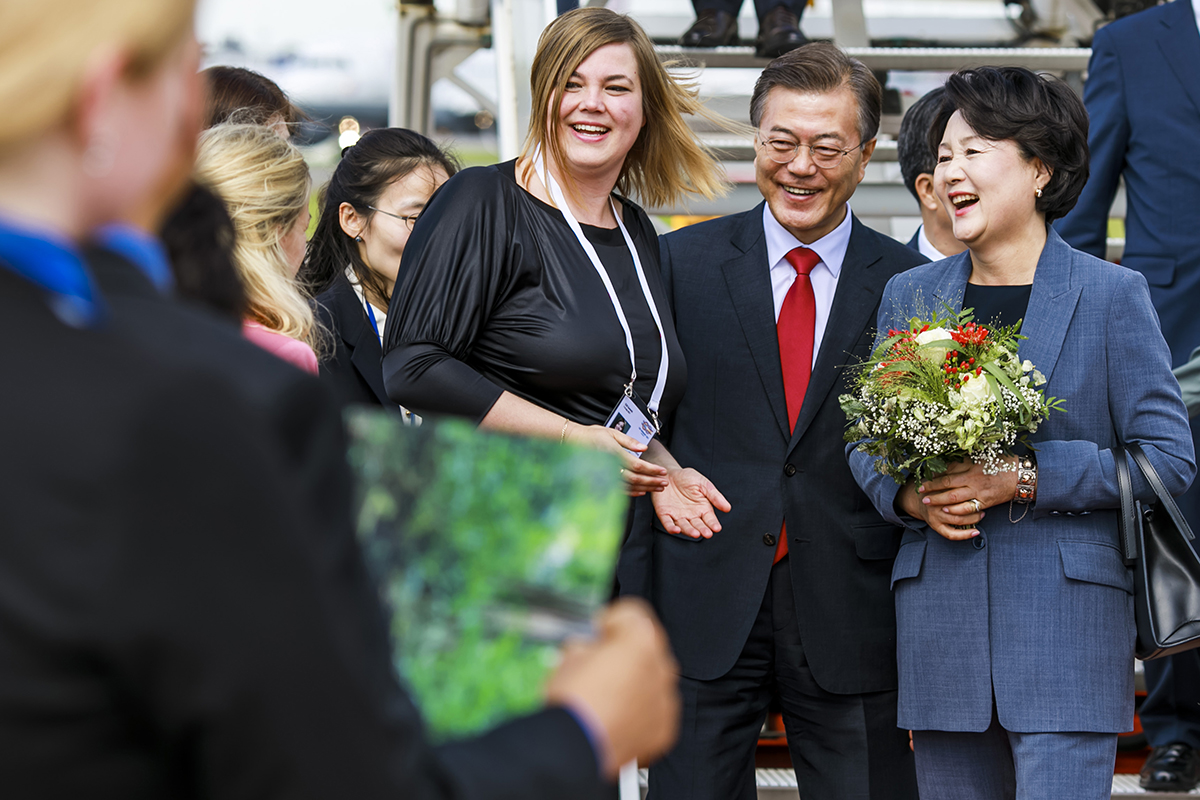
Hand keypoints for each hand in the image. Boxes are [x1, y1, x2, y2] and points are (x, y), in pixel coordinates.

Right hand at [545, 599, 679, 777]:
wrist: (574, 750)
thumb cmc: (571, 702)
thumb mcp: (568, 658)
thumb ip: (587, 646)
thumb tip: (586, 650)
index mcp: (639, 641)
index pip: (633, 614)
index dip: (610, 620)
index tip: (598, 630)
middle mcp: (661, 667)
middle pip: (647, 647)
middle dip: (625, 652)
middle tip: (599, 664)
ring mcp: (665, 699)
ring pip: (653, 680)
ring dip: (634, 682)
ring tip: (606, 695)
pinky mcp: (664, 728)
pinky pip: (655, 710)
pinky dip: (639, 711)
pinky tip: (615, 716)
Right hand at [565, 423, 668, 494]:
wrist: (573, 443)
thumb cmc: (592, 435)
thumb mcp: (612, 432)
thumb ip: (629, 441)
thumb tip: (643, 448)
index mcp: (615, 454)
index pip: (638, 466)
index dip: (652, 470)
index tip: (663, 472)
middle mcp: (610, 467)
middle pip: (635, 478)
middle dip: (652, 481)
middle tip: (664, 483)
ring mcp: (605, 476)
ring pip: (629, 486)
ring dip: (645, 488)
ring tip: (656, 488)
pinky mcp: (602, 481)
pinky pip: (619, 490)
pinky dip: (631, 492)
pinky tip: (640, 492)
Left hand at [651, 467, 730, 538]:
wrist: (668, 473)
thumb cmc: (687, 478)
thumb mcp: (703, 484)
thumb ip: (715, 496)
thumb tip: (728, 508)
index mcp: (702, 508)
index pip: (709, 519)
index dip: (713, 524)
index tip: (717, 528)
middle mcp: (691, 515)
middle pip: (698, 525)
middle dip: (703, 530)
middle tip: (707, 534)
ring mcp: (678, 516)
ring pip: (684, 526)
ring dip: (689, 531)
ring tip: (695, 533)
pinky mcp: (665, 514)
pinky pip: (668, 523)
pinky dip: (671, 527)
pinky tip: (676, 530)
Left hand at [897, 458, 1017, 539]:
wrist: (1021, 475)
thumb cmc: (1002, 463)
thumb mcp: (982, 457)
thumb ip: (966, 460)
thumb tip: (948, 460)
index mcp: (971, 466)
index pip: (948, 471)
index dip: (934, 475)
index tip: (923, 477)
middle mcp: (973, 478)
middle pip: (947, 484)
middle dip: (932, 489)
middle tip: (920, 492)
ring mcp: (979, 491)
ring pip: (954, 497)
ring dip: (940, 500)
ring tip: (929, 503)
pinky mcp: (986, 502)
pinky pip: (968, 508)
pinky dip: (956, 510)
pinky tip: (947, 511)